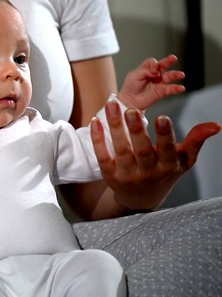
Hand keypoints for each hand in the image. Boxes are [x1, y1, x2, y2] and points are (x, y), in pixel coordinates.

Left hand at [90, 100, 220, 210]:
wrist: (141, 198)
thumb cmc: (165, 172)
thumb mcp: (183, 159)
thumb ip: (196, 141)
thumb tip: (216, 124)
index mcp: (167, 167)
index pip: (167, 151)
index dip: (164, 135)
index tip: (162, 117)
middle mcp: (147, 172)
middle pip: (141, 151)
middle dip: (137, 130)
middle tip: (131, 109)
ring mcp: (127, 175)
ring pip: (120, 151)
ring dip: (115, 128)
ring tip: (112, 105)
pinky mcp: (109, 175)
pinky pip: (102, 156)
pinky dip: (98, 139)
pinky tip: (96, 121)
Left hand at [117, 54, 185, 110]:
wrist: (130, 100)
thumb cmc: (131, 87)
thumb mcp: (134, 75)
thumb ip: (144, 70)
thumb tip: (155, 70)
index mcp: (147, 68)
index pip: (153, 62)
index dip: (154, 64)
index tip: (153, 70)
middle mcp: (155, 74)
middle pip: (163, 65)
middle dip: (168, 61)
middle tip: (173, 58)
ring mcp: (160, 82)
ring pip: (170, 76)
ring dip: (176, 75)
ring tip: (181, 74)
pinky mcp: (162, 91)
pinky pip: (171, 89)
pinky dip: (177, 88)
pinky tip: (181, 88)